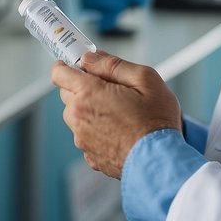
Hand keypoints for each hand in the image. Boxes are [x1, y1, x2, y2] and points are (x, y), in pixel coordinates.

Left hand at [51, 51, 182, 177]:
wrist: (161, 162)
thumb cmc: (157, 121)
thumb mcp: (144, 79)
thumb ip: (112, 64)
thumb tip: (89, 58)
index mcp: (88, 94)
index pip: (59, 73)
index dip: (67, 66)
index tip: (78, 66)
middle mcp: (79, 117)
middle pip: (67, 94)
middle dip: (82, 88)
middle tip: (109, 90)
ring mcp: (82, 139)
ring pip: (75, 117)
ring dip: (88, 111)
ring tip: (117, 113)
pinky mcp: (90, 156)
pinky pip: (86, 137)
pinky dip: (96, 132)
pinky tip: (118, 132)